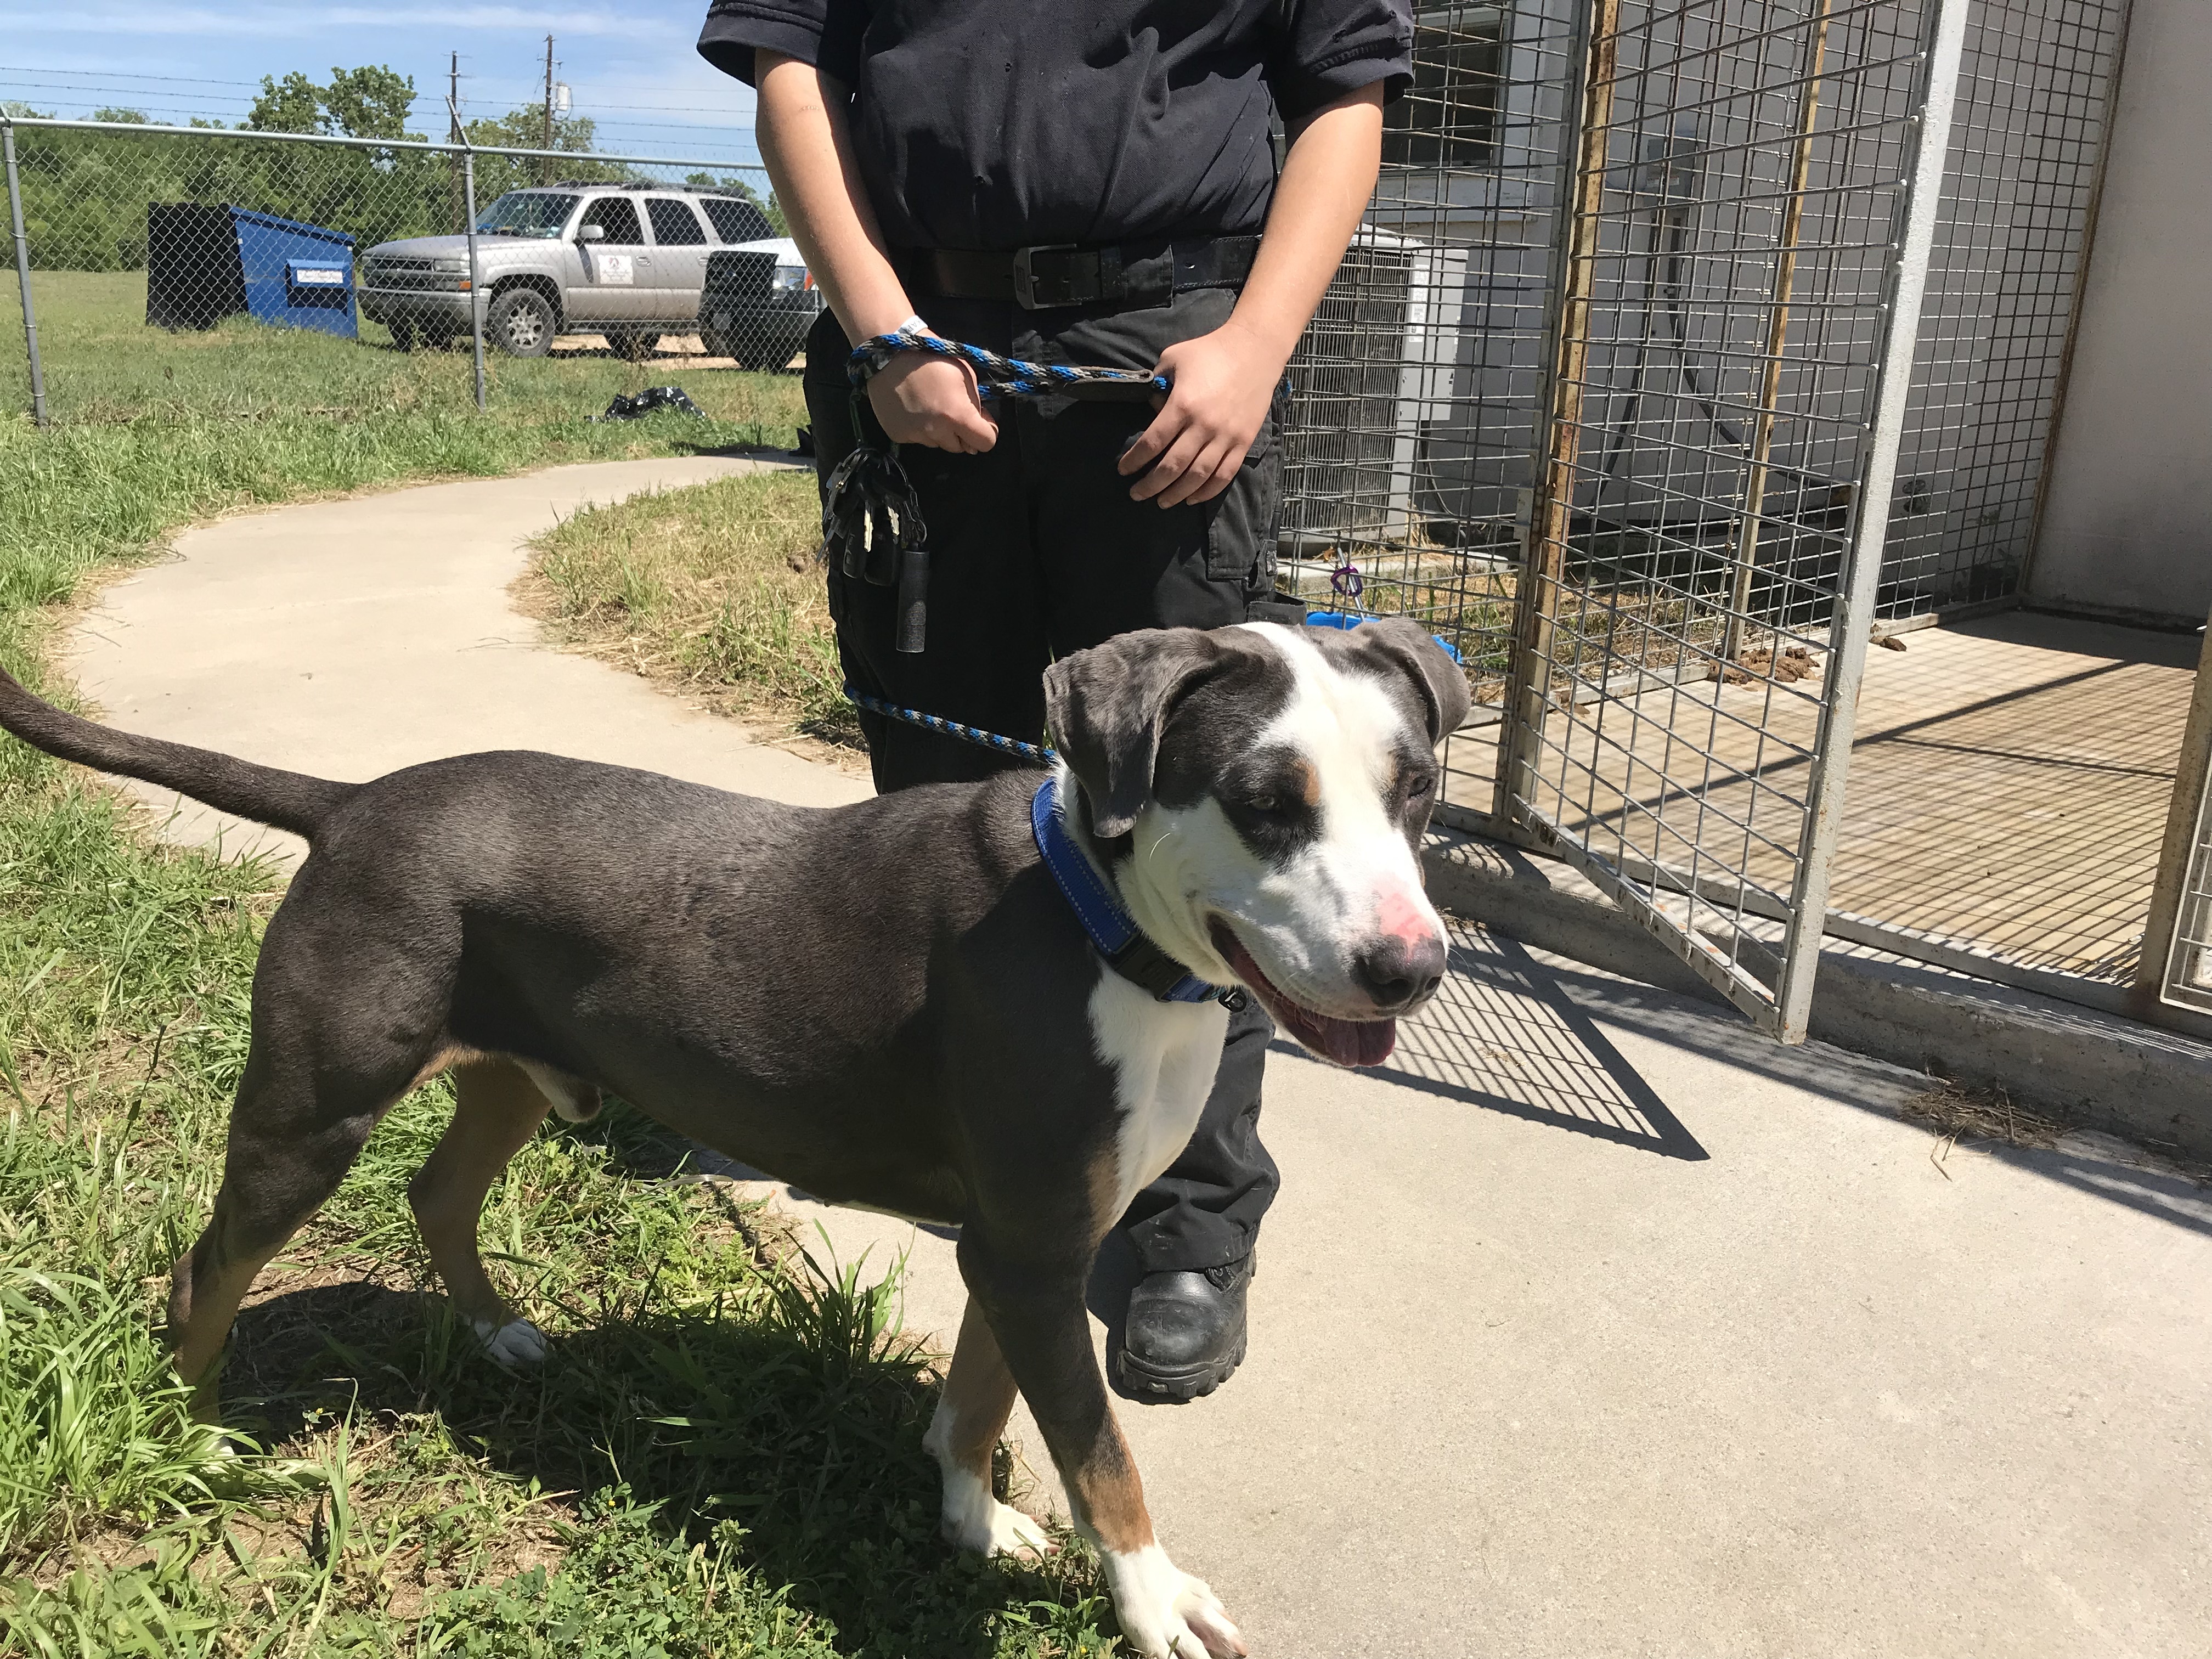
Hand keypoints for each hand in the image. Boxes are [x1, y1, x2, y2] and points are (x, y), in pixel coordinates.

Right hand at [867, 346, 997, 452]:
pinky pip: (917, 439)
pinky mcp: (897, 435)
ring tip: (931, 407)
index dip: (987, 432)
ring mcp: (915, 435)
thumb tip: (983, 422)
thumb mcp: (965, 374)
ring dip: (940, 432)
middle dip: (961, 432)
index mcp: (957, 416)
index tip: (982, 423)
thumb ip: (977, 403)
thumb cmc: (931, 358)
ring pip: (938, 444)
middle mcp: (936, 432)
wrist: (888, 354)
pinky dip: (920, 429)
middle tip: (953, 410)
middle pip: (961, 447)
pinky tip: (914, 409)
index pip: (986, 443)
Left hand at [1118, 319, 1284, 507]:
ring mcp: (1226, 436)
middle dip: (1150, 485)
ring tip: (1161, 502)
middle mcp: (1203, 425)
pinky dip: (1207, 491)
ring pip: (1198, 477)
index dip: (1135, 460)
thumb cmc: (1210, 351)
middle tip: (1137, 494)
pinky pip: (1224, 475)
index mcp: (1183, 405)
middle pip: (1173, 466)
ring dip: (1176, 494)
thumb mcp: (1173, 358)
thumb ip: (1158, 384)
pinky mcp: (1243, 442)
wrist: (1255, 350)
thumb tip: (1152, 409)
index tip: (1123, 470)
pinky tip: (1192, 498)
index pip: (1152, 442)